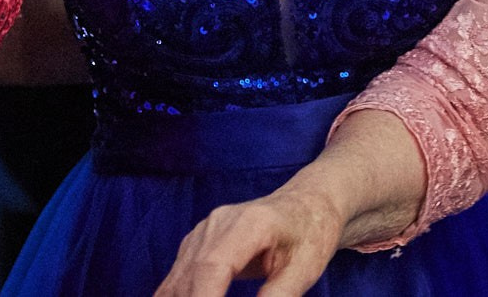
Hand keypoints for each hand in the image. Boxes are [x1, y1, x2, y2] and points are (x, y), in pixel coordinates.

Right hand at [154, 191, 343, 296]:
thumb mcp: (306, 268)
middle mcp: (217, 224)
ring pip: (176, 283)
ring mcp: (201, 233)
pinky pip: (175, 281)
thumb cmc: (312, 232)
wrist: (308, 203)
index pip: (212, 267)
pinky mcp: (194, 246)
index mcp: (250, 224)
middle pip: (189, 279)